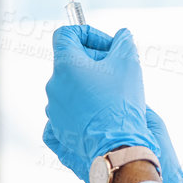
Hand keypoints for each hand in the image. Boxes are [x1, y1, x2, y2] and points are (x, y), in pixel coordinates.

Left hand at [42, 25, 155, 182]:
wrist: (118, 147)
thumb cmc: (121, 104)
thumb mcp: (129, 62)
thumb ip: (123, 42)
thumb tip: (122, 37)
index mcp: (65, 65)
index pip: (66, 35)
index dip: (88, 35)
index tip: (107, 47)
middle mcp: (53, 86)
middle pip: (70, 63)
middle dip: (93, 63)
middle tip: (116, 72)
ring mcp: (53, 110)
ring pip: (70, 89)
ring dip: (88, 87)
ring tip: (112, 97)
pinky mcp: (58, 131)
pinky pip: (67, 113)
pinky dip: (81, 109)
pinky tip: (99, 115)